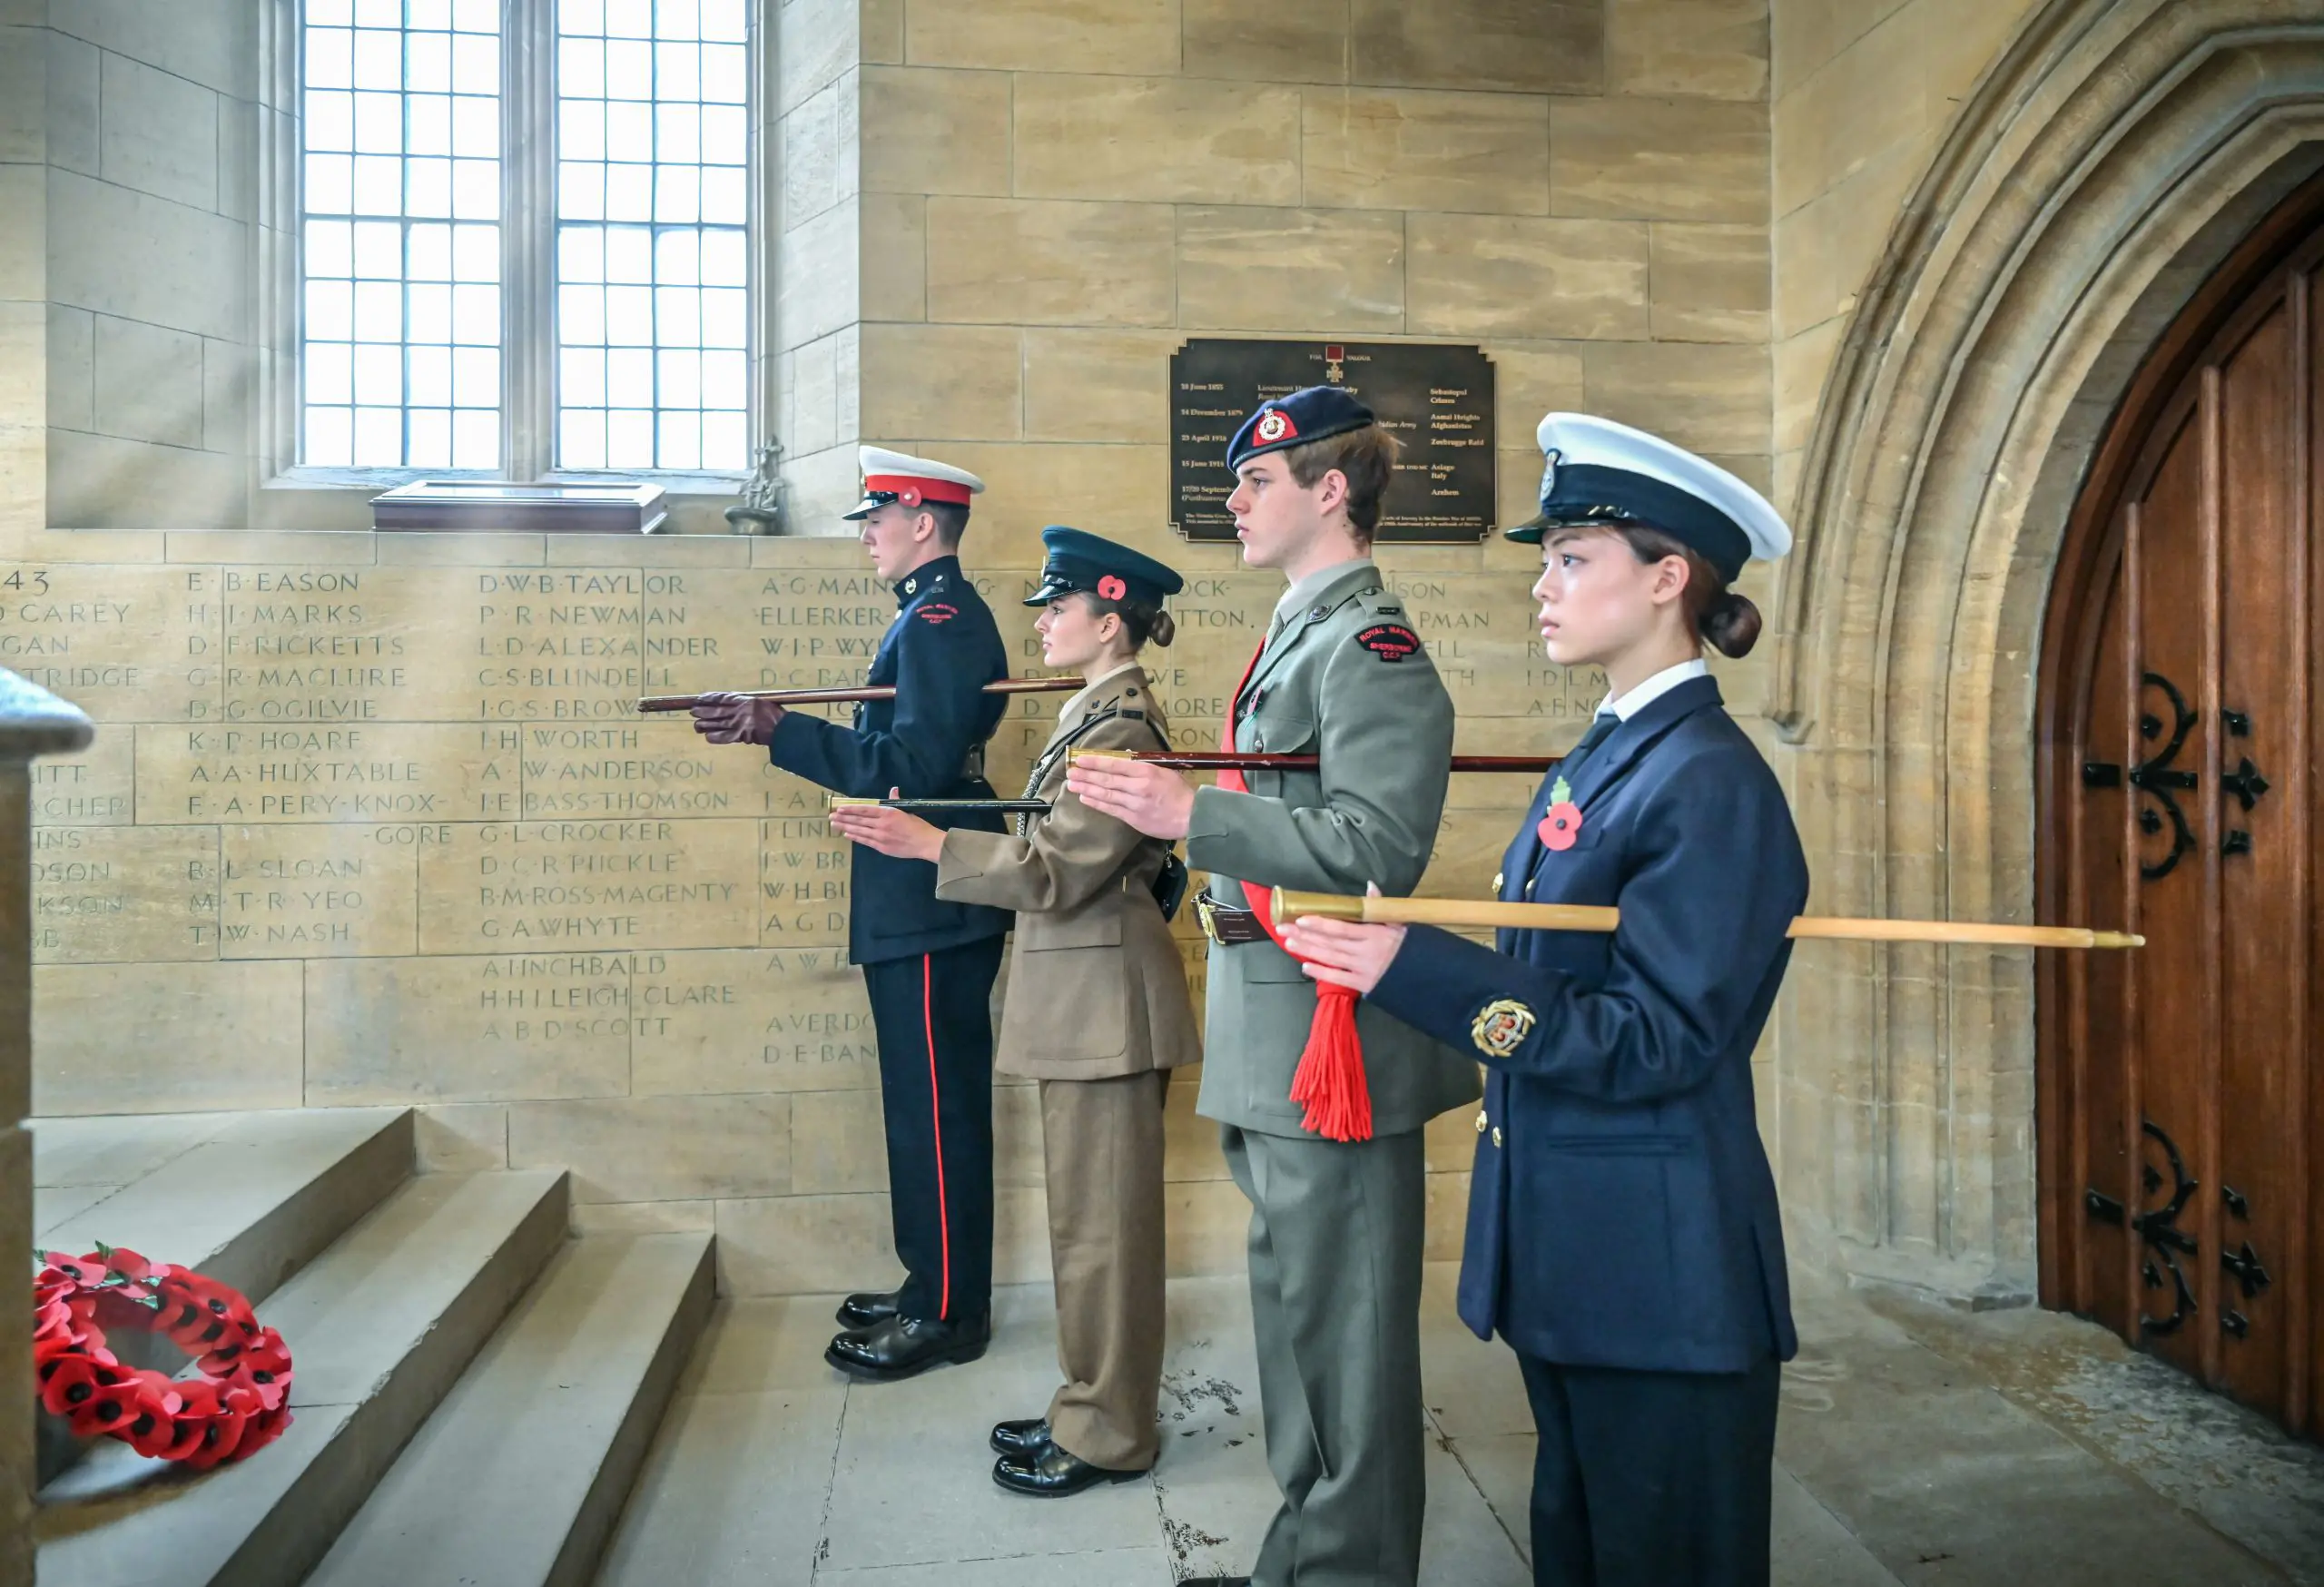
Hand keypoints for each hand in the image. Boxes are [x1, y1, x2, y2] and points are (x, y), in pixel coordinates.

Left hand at [690, 691, 785, 745]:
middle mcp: (738, 711)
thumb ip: (745, 702)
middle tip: (693, 711)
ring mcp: (738, 723)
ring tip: (697, 726)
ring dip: (704, 725)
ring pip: (716, 724)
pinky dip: (714, 737)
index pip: (721, 698)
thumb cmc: (773, 713)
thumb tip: (730, 702)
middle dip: (702, 711)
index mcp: (743, 700)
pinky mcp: (740, 735)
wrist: (781, 728)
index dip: (708, 698)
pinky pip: (723, 737)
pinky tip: (708, 737)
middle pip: (715, 711)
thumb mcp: (759, 701)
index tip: (699, 698)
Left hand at [829, 790, 945, 861]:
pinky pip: (865, 841)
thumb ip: (896, 801)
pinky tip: (847, 834)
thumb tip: (893, 790)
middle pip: (858, 820)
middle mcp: (881, 824)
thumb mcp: (907, 810)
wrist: (925, 843)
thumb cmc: (918, 826)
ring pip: (859, 831)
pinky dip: (855, 837)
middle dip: (843, 818)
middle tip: (830, 817)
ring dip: (845, 827)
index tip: (839, 808)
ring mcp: (880, 837)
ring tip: (834, 825)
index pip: (865, 810)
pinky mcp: (881, 847)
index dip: (851, 809)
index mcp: (888, 813)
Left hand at [1064, 757, 1195, 839]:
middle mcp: (1138, 787)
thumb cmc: (1181, 792)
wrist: (1193, 817)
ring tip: (1071, 784)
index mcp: (1147, 772)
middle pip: (1106, 780)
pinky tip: (1085, 799)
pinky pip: (1111, 809)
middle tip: (1069, 771)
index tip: (1080, 759)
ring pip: (1105, 795)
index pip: (1115, 765)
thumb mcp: (1166, 771)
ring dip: (1086, 789)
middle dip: (1085, 775)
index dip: (1095, 762)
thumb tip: (1125, 759)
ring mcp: (1134, 804)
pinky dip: (1096, 803)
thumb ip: (1145, 766)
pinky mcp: (1133, 819)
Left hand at [1280, 883, 1407, 996]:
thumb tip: (1369, 885)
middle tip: (1283, 928)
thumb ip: (1379, 906)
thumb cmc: (1409, 946)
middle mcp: (1366, 952)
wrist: (1426, 975)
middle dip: (1305, 935)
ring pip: (1331, 958)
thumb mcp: (1397, 923)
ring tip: (1289, 942)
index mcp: (1375, 934)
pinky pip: (1338, 978)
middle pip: (1330, 942)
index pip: (1342, 927)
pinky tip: (1305, 965)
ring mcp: (1363, 969)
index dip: (1320, 923)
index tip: (1300, 917)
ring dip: (1308, 950)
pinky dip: (1320, 972)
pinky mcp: (1364, 985)